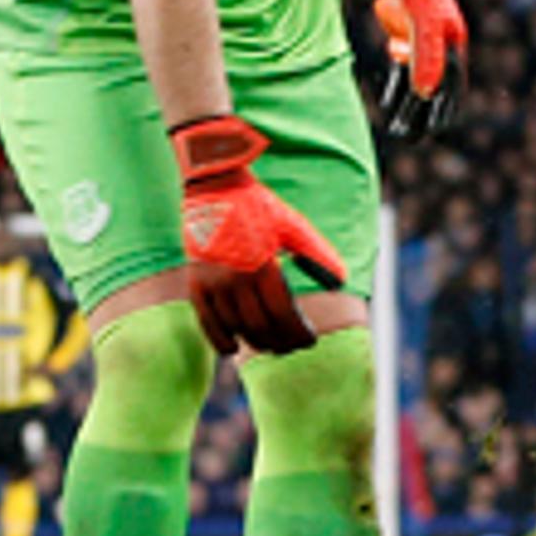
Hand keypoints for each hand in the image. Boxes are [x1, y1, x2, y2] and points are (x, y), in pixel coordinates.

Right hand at [171, 117, 344, 356]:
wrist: (214, 185)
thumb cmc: (258, 205)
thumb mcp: (292, 225)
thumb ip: (317, 253)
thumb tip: (339, 281)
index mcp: (263, 265)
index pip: (283, 314)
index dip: (298, 333)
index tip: (310, 340)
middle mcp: (235, 278)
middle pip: (260, 326)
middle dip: (281, 343)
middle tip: (293, 348)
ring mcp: (213, 282)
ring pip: (236, 327)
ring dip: (255, 343)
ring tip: (271, 347)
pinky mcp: (195, 282)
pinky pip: (206, 321)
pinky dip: (219, 339)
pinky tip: (232, 350)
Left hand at [365, 0, 464, 139]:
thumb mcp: (424, 26)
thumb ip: (425, 59)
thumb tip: (425, 94)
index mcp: (453, 46)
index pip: (452, 86)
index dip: (444, 110)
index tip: (435, 130)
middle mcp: (440, 48)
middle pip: (434, 89)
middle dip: (424, 115)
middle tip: (411, 137)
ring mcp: (421, 44)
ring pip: (416, 83)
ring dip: (408, 106)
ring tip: (397, 128)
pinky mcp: (403, 39)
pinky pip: (401, 70)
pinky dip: (396, 89)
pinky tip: (388, 105)